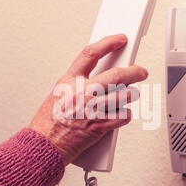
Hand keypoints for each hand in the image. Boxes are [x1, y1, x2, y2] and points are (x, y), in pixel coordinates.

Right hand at [30, 34, 147, 165]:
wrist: (45, 145)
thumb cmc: (48, 123)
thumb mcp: (58, 94)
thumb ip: (76, 85)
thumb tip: (97, 78)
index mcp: (69, 81)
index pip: (91, 53)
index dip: (108, 43)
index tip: (119, 40)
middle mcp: (82, 93)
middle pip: (116, 75)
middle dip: (134, 71)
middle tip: (140, 71)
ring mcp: (92, 109)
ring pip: (123, 95)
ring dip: (131, 94)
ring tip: (131, 94)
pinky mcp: (99, 126)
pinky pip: (123, 116)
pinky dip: (126, 115)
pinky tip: (123, 114)